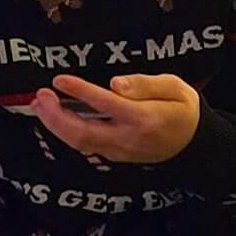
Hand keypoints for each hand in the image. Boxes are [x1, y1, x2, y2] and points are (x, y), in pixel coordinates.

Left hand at [32, 74, 200, 163]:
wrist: (194, 143)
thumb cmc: (183, 109)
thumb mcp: (174, 87)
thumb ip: (144, 84)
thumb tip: (114, 83)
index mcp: (145, 118)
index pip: (106, 104)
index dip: (80, 92)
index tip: (59, 80)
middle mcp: (128, 138)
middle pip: (83, 132)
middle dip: (56, 116)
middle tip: (40, 96)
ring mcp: (120, 151)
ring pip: (80, 143)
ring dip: (55, 125)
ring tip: (40, 105)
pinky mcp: (115, 155)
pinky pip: (85, 146)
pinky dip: (66, 132)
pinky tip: (55, 118)